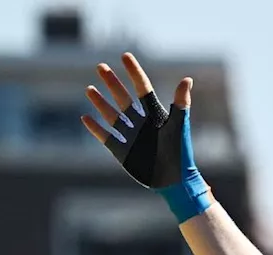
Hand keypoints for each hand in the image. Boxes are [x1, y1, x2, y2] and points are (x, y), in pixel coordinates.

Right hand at [81, 54, 210, 220]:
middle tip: (100, 66)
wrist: (175, 181)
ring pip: (112, 116)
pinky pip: (106, 138)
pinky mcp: (123, 152)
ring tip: (90, 89)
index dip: (134, 72)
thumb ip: (180, 103)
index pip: (142, 88)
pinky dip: (96, 128)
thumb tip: (187, 79)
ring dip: (100, 102)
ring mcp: (131, 137)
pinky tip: (85, 118)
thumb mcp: (179, 126)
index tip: (125, 56)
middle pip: (123, 98)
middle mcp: (141, 124)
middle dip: (112, 83)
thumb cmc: (180, 153)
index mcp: (155, 115)